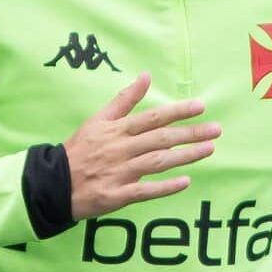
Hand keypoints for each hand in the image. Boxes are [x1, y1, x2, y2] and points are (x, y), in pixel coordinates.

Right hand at [64, 72, 219, 220]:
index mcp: (117, 130)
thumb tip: (146, 75)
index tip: (200, 107)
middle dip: (190, 133)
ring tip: (209, 150)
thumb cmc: (80, 149)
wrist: (55, 183)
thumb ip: (124, 99)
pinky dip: (165, 187)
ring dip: (185, 156)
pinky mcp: (117, 195)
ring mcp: (120, 173)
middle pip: (161, 139)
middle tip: (216, 130)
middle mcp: (121, 149)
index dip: (177, 111)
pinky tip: (185, 182)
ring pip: (157, 162)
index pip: (152, 118)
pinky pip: (145, 191)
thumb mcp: (98, 119)